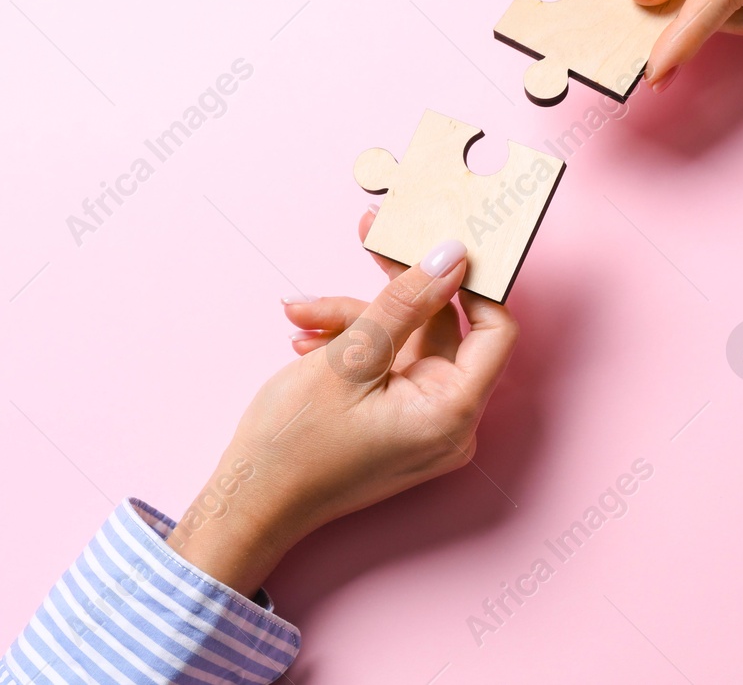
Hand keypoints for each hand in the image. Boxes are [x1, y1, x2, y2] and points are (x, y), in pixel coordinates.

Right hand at [165, 214, 518, 595]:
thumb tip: (451, 257)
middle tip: (369, 239)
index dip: (471, 282)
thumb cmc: (293, 446)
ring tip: (302, 314)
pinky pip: (388, 365)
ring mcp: (422, 422)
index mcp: (452, 412)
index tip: (439, 244)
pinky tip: (306, 340)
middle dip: (392, 291)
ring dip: (356, 320)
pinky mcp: (397, 420)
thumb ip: (404, 303)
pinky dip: (352, 346)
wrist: (247, 503)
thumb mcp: (349, 359)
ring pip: (406, 341)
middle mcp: (449, 421)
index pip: (495, 330)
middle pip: (442, 329)